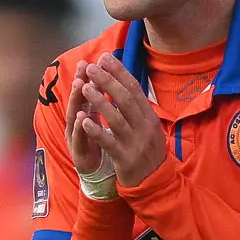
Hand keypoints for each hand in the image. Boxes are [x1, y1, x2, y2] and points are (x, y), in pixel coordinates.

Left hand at [71, 57, 165, 189]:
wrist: (155, 182)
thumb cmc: (147, 151)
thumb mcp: (148, 126)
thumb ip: (137, 108)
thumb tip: (125, 83)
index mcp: (149, 116)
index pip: (134, 88)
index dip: (119, 72)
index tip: (104, 58)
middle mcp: (144, 126)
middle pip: (125, 99)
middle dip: (107, 81)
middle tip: (91, 68)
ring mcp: (135, 142)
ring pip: (116, 118)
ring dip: (99, 101)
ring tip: (84, 87)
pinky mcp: (125, 158)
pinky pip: (109, 142)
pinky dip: (96, 130)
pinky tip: (84, 120)